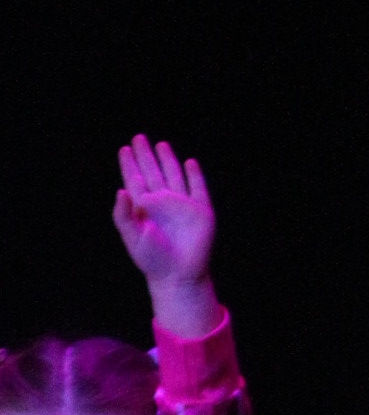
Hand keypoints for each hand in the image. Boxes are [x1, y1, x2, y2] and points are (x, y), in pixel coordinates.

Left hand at [113, 135, 220, 334]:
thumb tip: (120, 190)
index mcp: (144, 208)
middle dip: (146, 156)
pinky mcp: (201, 213)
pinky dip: (195, 176)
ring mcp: (182, 206)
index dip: (129, 165)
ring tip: (161, 144)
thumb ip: (123, 214)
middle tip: (138, 138)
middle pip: (153, 172)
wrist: (178, 276)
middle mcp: (163, 203)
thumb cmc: (152, 260)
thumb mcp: (131, 236)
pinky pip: (198, 189)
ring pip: (174, 176)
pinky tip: (189, 163)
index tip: (124, 149)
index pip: (135, 180)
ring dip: (168, 160)